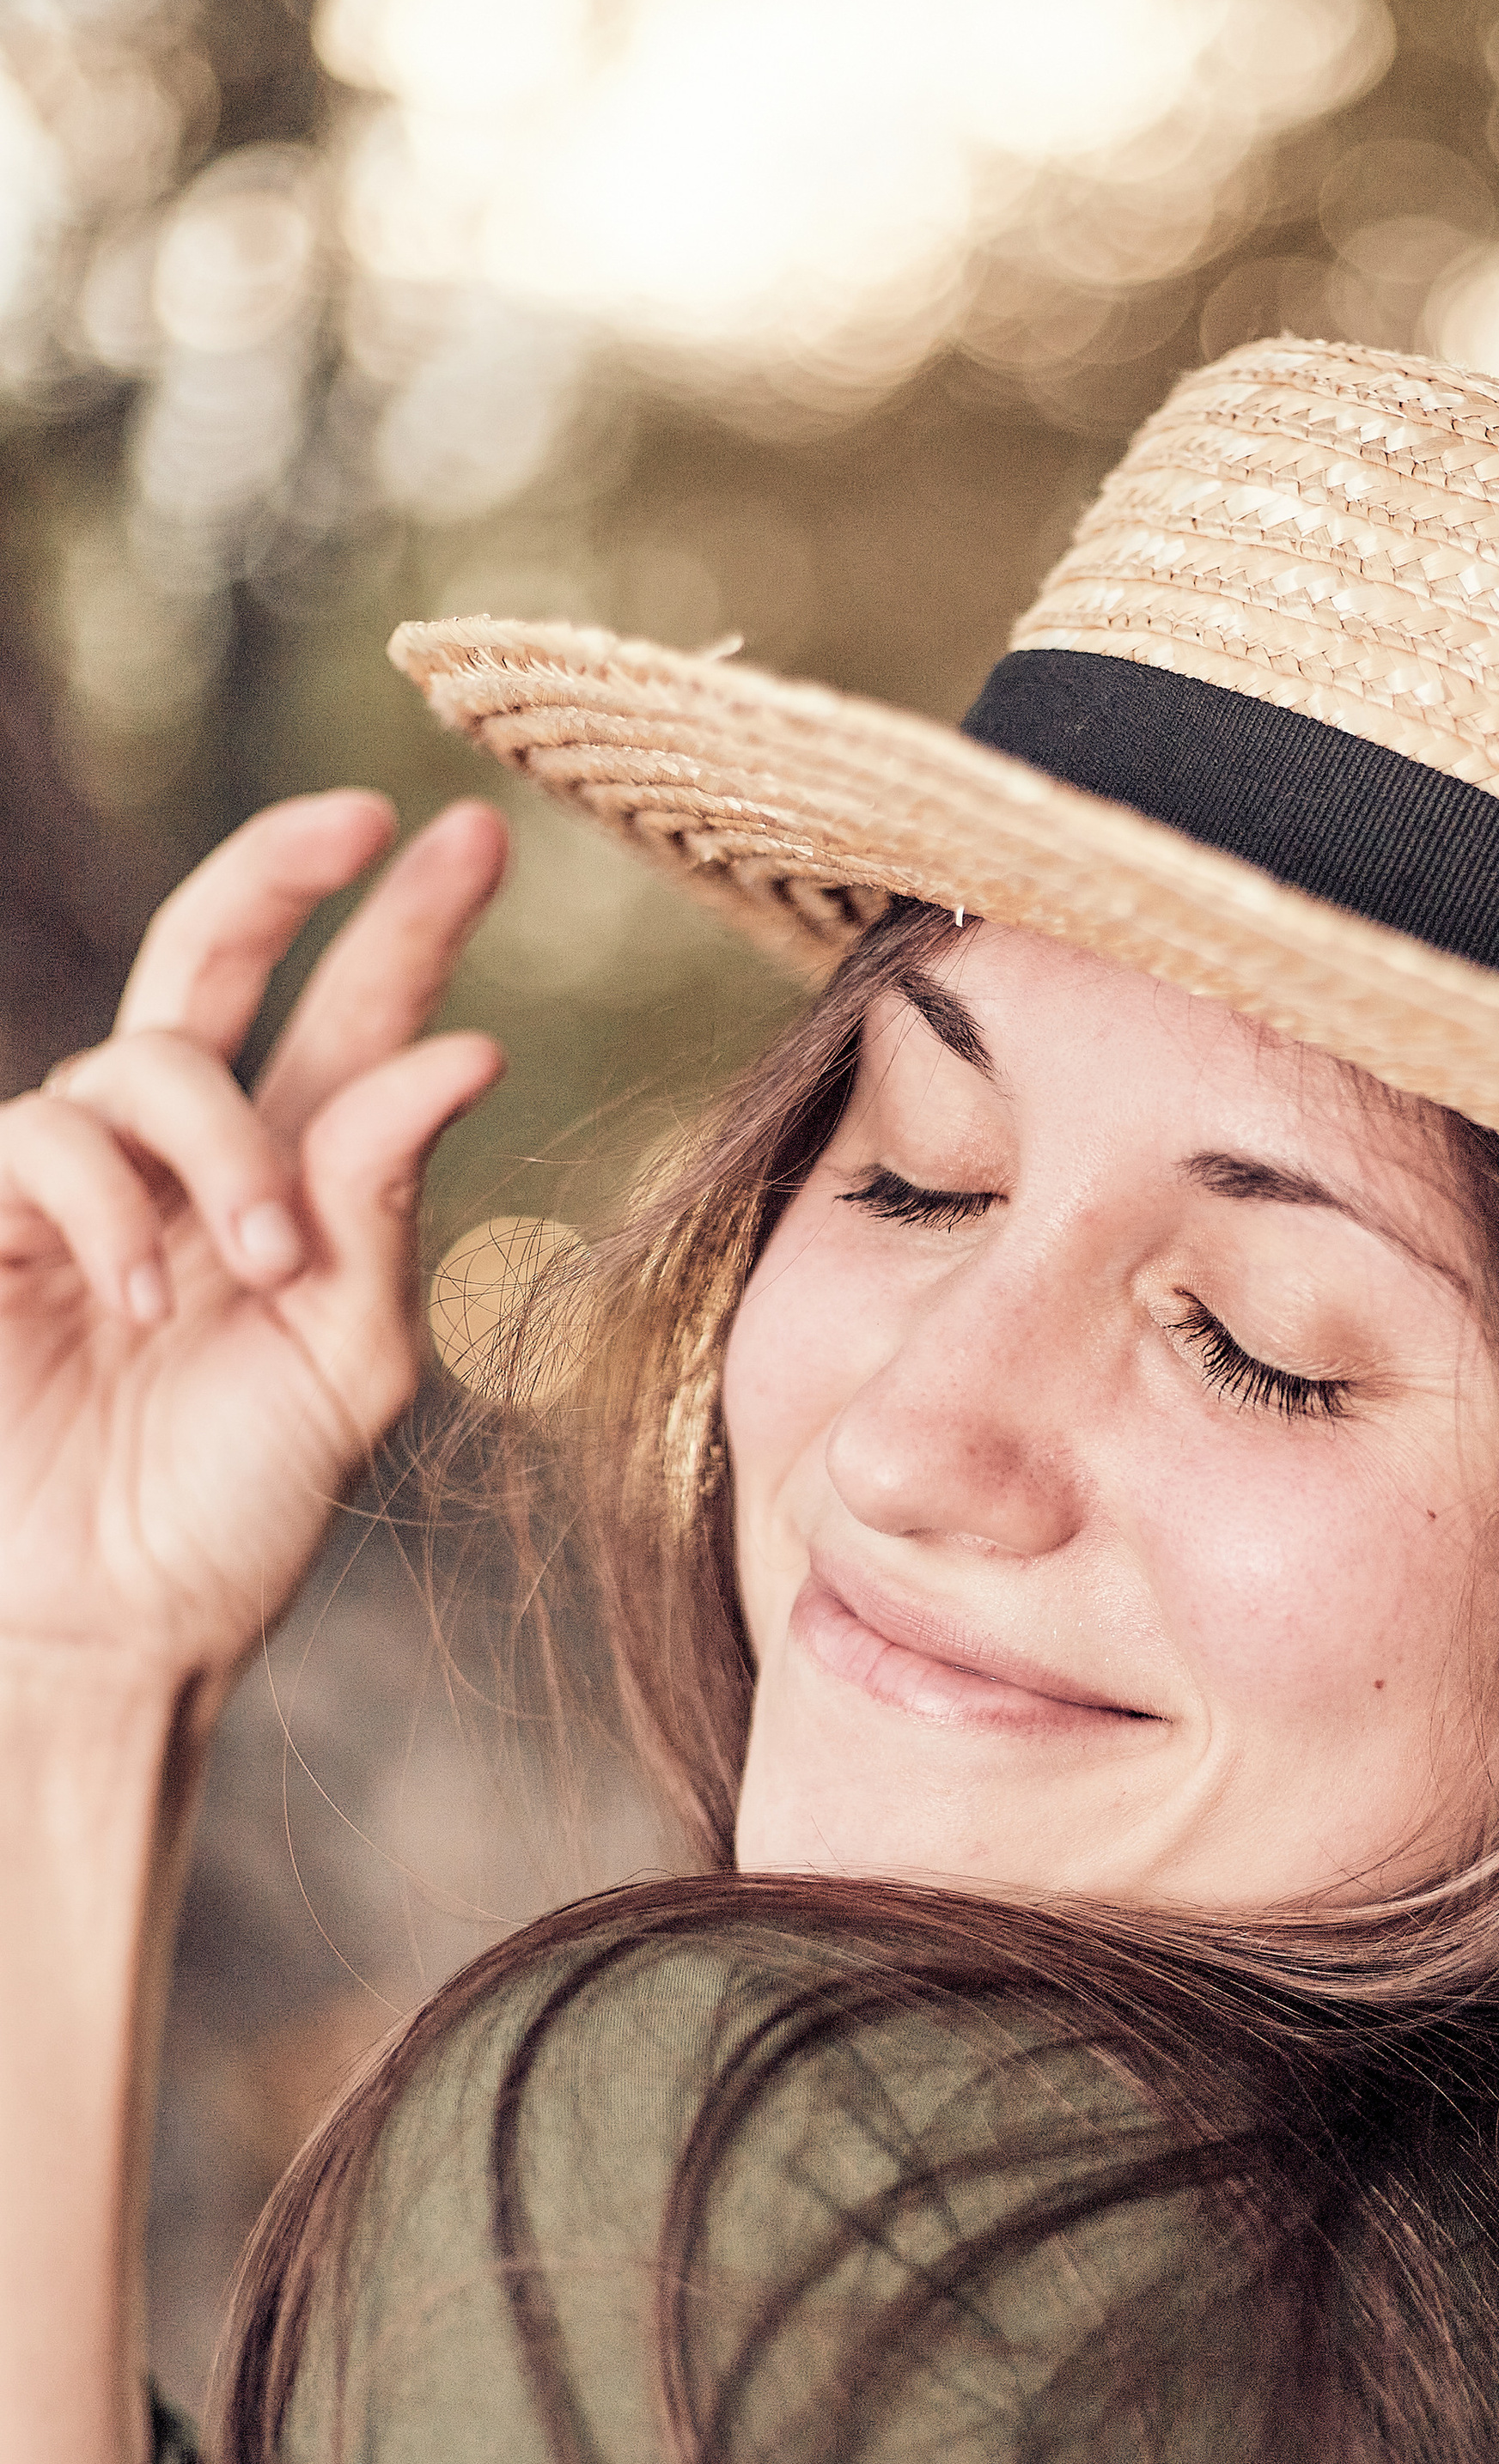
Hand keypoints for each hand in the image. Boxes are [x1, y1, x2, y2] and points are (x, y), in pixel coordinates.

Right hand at [0, 791, 507, 1695]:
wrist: (114, 1623)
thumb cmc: (236, 1507)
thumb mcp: (348, 1363)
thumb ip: (384, 1210)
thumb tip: (460, 1049)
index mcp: (288, 1188)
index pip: (345, 1023)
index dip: (399, 927)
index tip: (471, 833)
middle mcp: (181, 1163)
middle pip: (211, 959)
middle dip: (282, 873)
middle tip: (360, 821)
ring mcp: (76, 1186)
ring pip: (140, 1066)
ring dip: (217, 1150)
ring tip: (256, 1267)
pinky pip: (35, 1140)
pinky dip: (101, 1204)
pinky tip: (134, 1297)